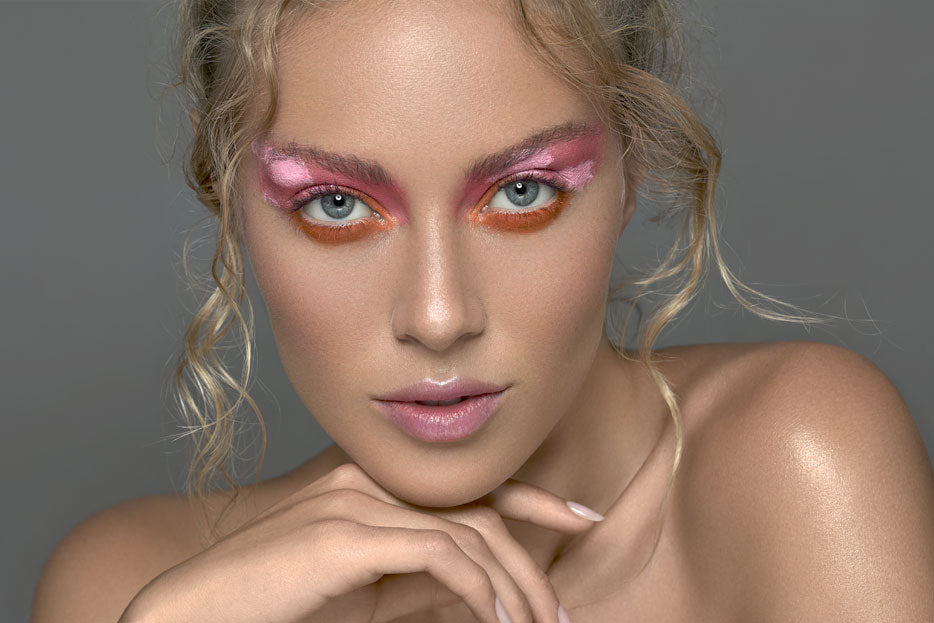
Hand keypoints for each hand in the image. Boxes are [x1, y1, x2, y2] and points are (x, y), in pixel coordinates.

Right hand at [120, 463, 600, 622]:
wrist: (193, 614)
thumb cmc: (277, 607)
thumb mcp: (365, 594)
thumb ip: (418, 580)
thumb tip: (479, 589)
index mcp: (371, 484)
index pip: (467, 483)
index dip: (531, 499)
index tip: (579, 518)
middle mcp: (367, 479)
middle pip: (475, 507)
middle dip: (532, 552)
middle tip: (560, 607)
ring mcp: (355, 500)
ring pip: (466, 531)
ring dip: (510, 585)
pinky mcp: (345, 533)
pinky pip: (438, 554)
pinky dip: (478, 589)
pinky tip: (497, 620)